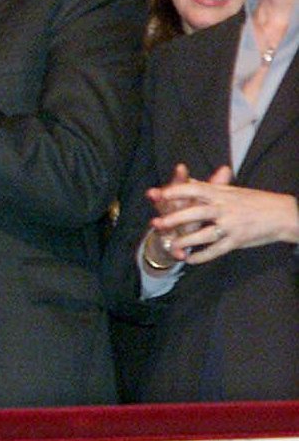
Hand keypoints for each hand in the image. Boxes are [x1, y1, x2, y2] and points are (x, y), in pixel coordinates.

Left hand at [149, 165, 297, 263]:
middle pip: (196, 213)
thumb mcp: (230, 191)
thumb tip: (185, 180)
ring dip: (186, 242)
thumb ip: (207, 187)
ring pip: (204, 235)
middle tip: (157, 224)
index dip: (177, 191)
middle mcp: (225, 208)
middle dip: (175, 219)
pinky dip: (202, 256)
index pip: (195, 189)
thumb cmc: (253, 200)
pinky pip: (217, 250)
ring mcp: (231, 226)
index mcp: (221, 194)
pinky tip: (190, 259)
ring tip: (171, 248)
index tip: (161, 194)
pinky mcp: (238, 241)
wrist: (282, 213)